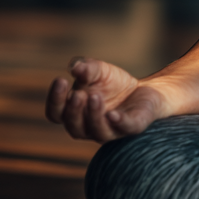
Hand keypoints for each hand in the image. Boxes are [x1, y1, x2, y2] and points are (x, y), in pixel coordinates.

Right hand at [45, 57, 169, 142]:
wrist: (143, 89)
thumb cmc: (114, 83)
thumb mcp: (98, 71)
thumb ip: (86, 68)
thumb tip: (75, 67)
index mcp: (75, 114)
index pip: (56, 113)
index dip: (55, 100)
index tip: (61, 80)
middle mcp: (89, 127)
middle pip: (74, 127)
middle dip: (74, 111)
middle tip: (78, 94)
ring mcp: (111, 130)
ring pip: (97, 131)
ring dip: (94, 115)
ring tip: (95, 96)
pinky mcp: (133, 127)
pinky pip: (124, 128)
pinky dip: (118, 122)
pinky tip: (113, 114)